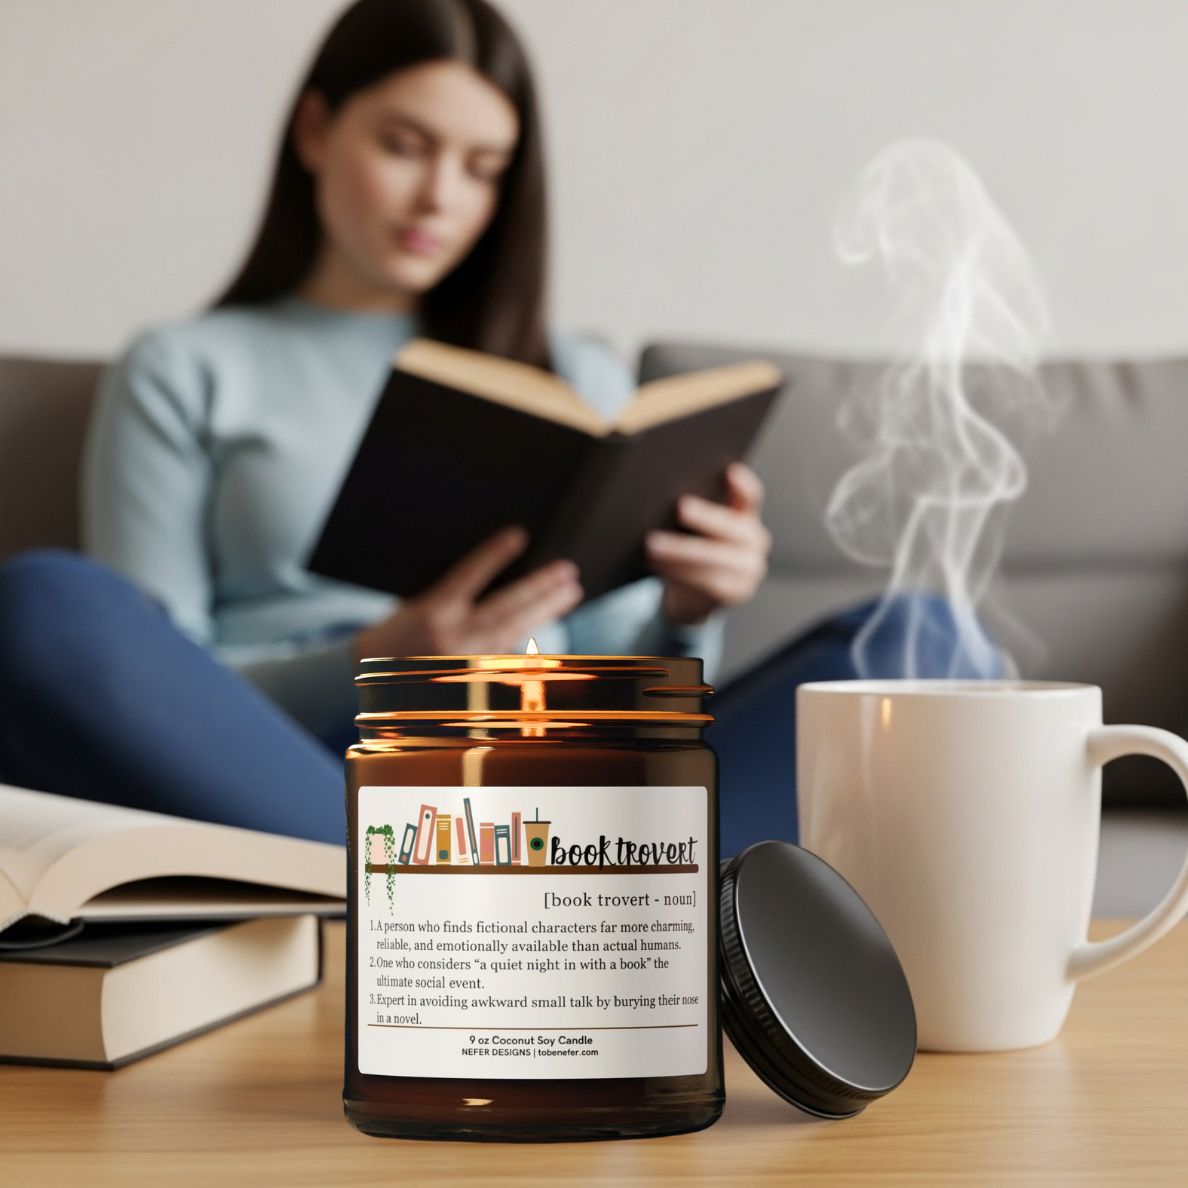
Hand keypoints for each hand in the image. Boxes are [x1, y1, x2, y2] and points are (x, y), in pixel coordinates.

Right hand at [354, 526, 582, 660]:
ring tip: (569, 592)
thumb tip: (492, 581)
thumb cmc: (393, 638)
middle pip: (506, 608)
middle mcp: (452, 638)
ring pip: (515, 631)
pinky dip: (527, 636)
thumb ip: (448, 597)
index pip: (469, 576)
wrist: (373, 681)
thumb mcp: (413, 608)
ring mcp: (466, 660)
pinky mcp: (474, 678)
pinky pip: (508, 653)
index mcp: (432, 612)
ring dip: (545, 610)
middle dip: (540, 589)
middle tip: (568, 573)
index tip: (518, 536)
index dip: (494, 554)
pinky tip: (547, 622)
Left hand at [645, 462, 771, 626]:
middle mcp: (755, 541)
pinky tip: (656, 564)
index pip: (750, 497)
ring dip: (680, 550)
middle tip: (680, 508)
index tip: (730, 471)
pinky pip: (705, 581)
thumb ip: (692, 511)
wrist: (694, 597)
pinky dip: (677, 571)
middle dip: (705, 517)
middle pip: (731, 527)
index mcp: (746, 517)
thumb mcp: (696, 529)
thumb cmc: (691, 550)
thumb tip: (659, 493)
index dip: (742, 485)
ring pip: (713, 557)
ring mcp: (750, 569)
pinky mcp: (736, 592)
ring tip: (652, 544)